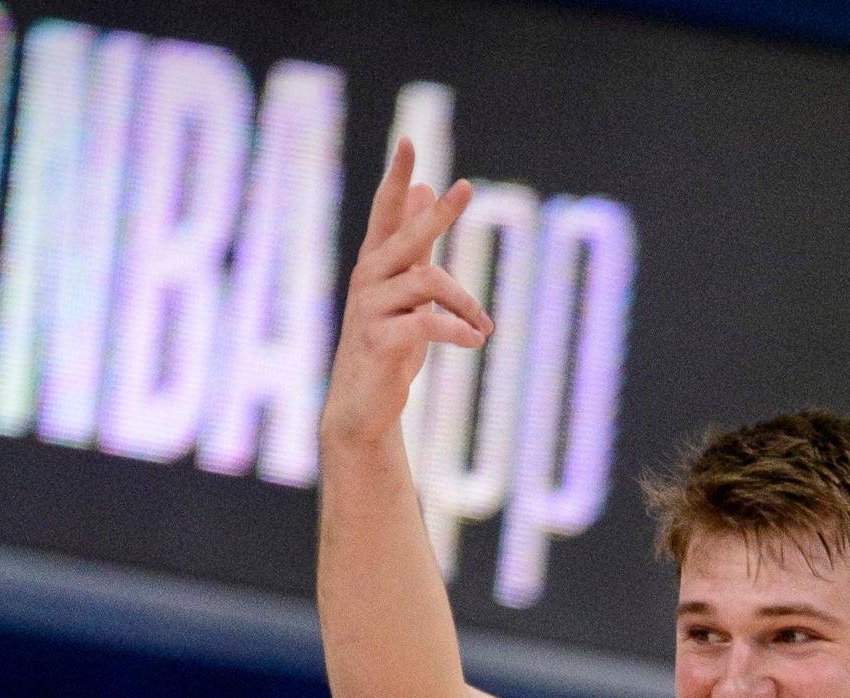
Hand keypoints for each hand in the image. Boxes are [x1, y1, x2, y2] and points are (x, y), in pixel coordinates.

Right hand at [320, 137, 495, 447]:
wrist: (364, 404)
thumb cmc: (390, 343)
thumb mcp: (406, 289)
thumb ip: (414, 242)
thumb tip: (422, 188)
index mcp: (377, 263)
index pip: (386, 211)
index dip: (396, 177)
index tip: (408, 142)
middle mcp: (368, 278)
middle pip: (408, 236)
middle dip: (438, 213)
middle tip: (466, 188)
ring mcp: (369, 308)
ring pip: (428, 282)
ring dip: (467, 304)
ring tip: (485, 326)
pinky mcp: (378, 340)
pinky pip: (427, 323)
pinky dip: (458, 330)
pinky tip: (476, 341)